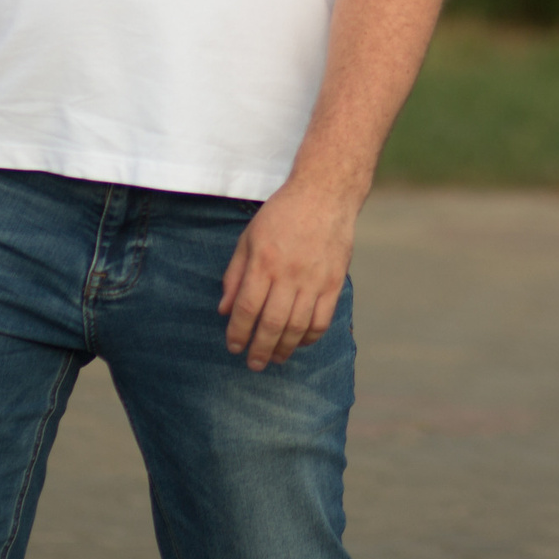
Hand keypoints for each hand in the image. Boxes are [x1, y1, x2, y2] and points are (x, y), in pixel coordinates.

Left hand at [220, 179, 357, 370]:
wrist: (325, 193)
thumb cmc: (282, 214)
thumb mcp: (249, 237)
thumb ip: (235, 274)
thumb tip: (224, 309)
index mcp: (264, 262)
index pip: (247, 308)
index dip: (238, 332)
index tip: (233, 347)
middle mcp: (289, 274)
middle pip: (272, 323)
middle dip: (260, 349)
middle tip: (254, 364)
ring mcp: (315, 279)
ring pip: (298, 326)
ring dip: (284, 348)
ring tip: (275, 358)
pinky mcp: (335, 282)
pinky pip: (323, 320)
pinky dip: (310, 337)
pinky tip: (299, 341)